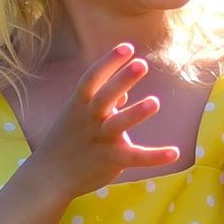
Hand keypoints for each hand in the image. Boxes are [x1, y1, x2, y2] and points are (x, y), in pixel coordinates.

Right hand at [24, 45, 182, 205]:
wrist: (48, 176)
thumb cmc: (67, 140)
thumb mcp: (77, 115)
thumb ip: (102, 102)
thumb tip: (125, 93)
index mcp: (80, 105)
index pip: (92, 79)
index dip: (108, 62)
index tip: (127, 47)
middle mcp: (89, 119)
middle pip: (104, 97)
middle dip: (121, 80)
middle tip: (141, 64)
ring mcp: (99, 140)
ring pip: (117, 125)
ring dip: (135, 113)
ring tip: (155, 102)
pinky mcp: (110, 160)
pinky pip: (134, 157)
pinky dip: (154, 156)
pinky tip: (174, 152)